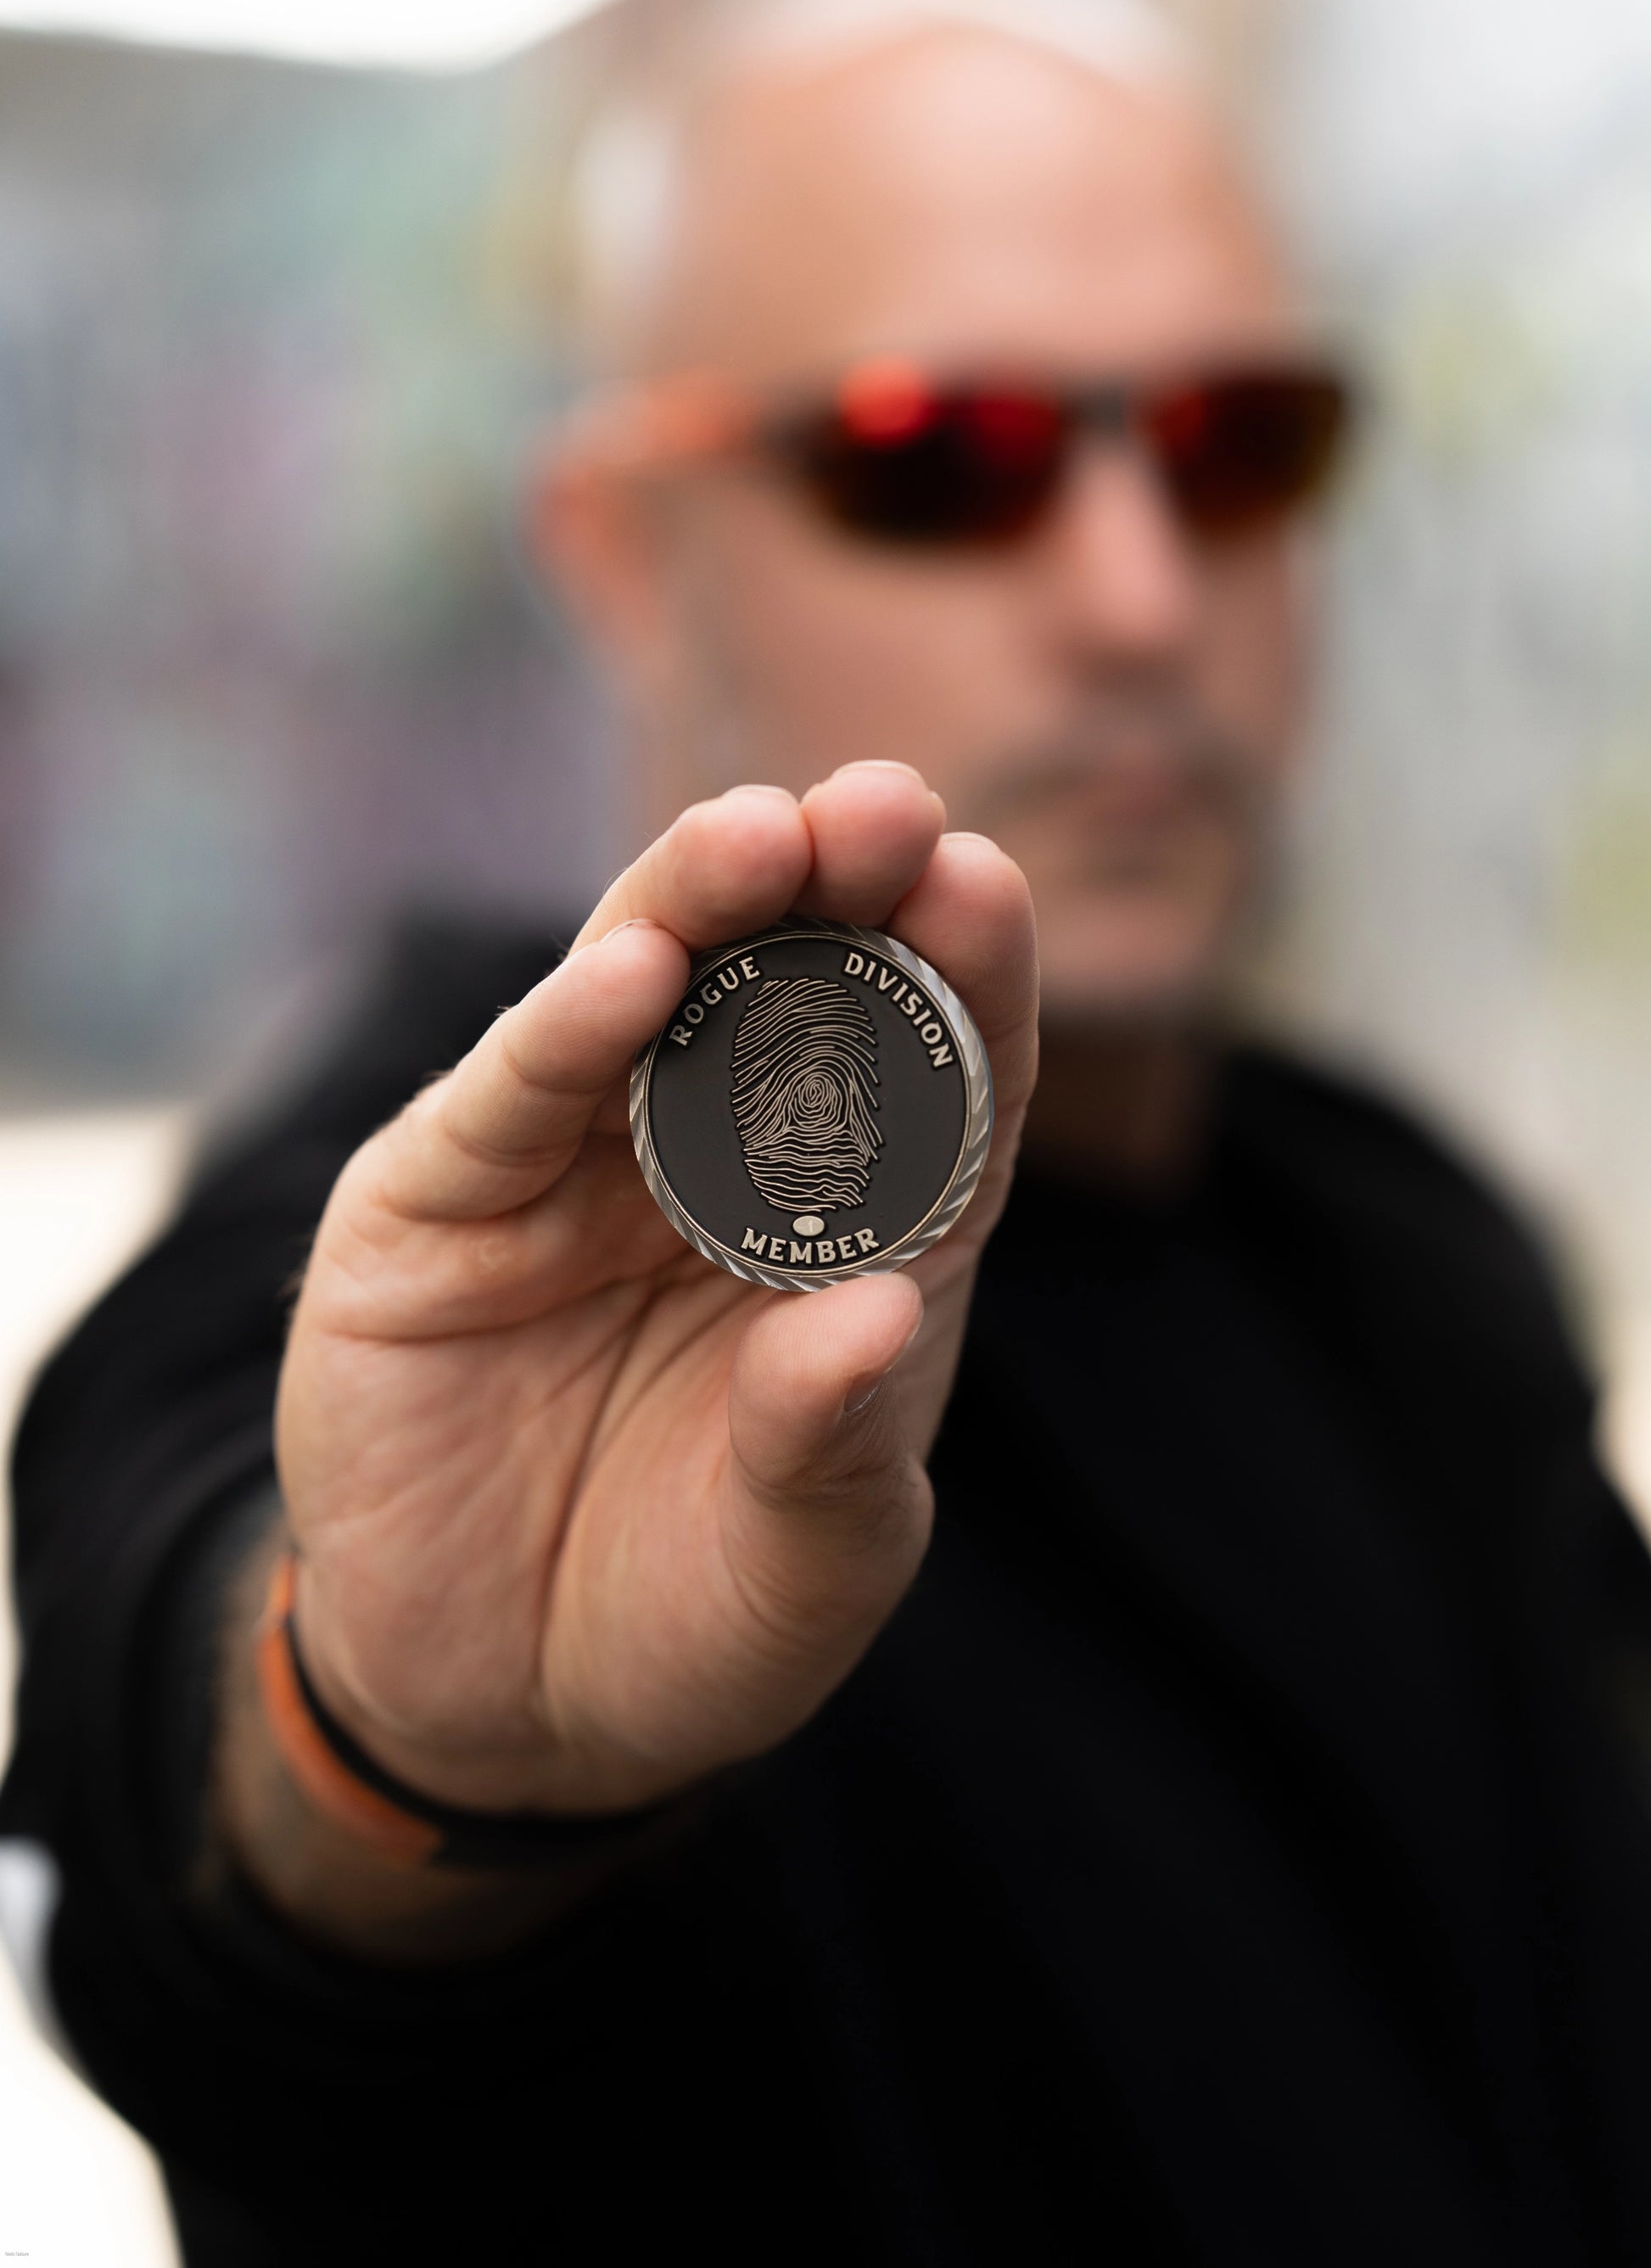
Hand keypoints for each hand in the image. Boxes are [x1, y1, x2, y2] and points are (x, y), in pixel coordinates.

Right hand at [275, 762, 1036, 1818]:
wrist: (501, 1709)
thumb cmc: (694, 1619)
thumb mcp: (802, 1564)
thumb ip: (831, 1446)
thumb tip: (876, 1313)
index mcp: (857, 1229)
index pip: (936, 1074)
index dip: (963, 974)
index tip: (982, 884)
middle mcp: (722, 1165)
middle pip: (792, 992)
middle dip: (838, 889)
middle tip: (880, 808)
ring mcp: (576, 1170)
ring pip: (646, 995)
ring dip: (699, 906)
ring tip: (760, 838)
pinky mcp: (440, 1203)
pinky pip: (509, 1100)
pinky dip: (561, 1031)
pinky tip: (627, 968)